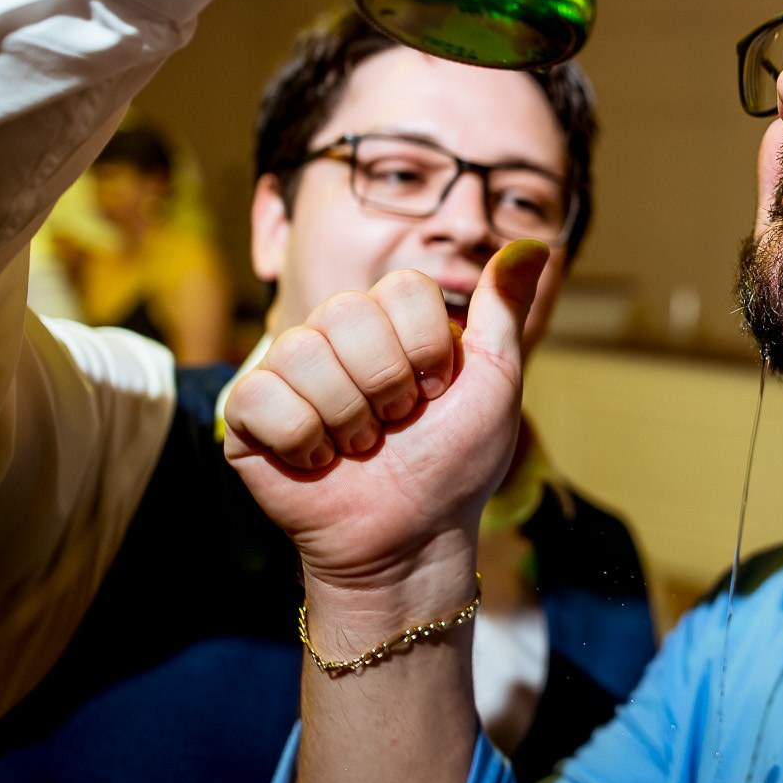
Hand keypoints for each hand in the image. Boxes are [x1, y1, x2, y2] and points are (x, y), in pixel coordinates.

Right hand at [224, 242, 551, 624]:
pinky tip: (319, 461)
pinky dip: (302, 439)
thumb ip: (503, 310)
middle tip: (396, 423)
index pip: (402, 287)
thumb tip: (533, 245)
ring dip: (348, 417)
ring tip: (360, 447)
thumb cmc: (455, 463)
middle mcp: (335, 335)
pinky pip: (262, 397)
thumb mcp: (496, 382)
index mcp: (390, 320)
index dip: (428, 347)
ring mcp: (288, 372)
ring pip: (303, 352)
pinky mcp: (248, 414)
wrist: (413, 538)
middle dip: (387, 383)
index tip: (437, 392)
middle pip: (347, 312)